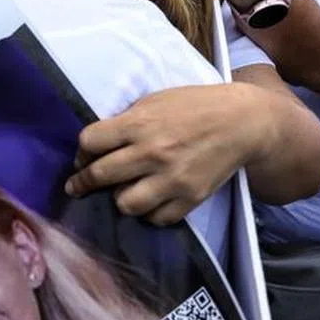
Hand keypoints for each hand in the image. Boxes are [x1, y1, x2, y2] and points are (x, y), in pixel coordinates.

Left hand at [64, 84, 266, 224]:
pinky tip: (148, 200)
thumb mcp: (153, 101)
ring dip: (118, 198)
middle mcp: (152, 153)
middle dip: (83, 182)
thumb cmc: (193, 106)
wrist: (242, 122)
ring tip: (121, 191)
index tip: (82, 157)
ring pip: (126, 204)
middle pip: (100, 175)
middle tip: (77, 186)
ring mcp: (172, 179)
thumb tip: (97, 144)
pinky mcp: (191, 198)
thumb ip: (125, 121)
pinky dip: (149, 212)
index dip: (81, 151)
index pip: (90, 141)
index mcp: (139, 124)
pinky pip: (157, 218)